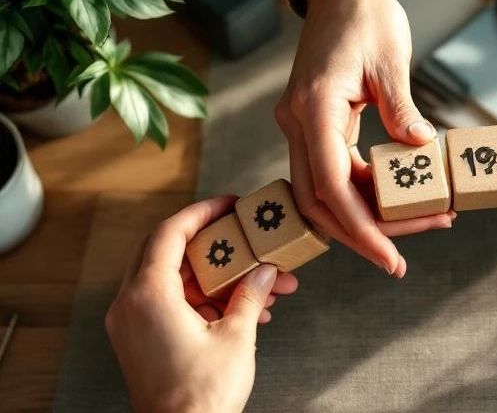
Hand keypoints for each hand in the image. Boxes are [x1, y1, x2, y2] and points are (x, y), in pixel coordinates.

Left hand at [106, 196, 297, 412]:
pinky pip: (170, 304)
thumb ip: (250, 296)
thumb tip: (264, 273)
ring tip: (260, 285)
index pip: (170, 234)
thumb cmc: (201, 396)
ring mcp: (131, 324)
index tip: (228, 205)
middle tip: (244, 238)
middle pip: (168, 253)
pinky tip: (243, 309)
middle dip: (213, 245)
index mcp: (148, 296)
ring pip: (174, 281)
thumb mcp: (237, 337)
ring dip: (216, 278)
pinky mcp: (139, 341)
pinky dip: (204, 299)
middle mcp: (130, 305)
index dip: (201, 213)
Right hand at [275, 0, 454, 278]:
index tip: (389, 256)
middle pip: (320, 201)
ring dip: (365, 217)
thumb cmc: (367, 17)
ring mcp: (301, 126)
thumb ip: (401, 108)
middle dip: (363, 234)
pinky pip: (332, 173)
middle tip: (403, 258)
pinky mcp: (313, 125)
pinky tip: (399, 199)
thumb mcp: (392, 61)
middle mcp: (297, 122)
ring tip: (421, 223)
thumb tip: (420, 149)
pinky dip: (363, 193)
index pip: (330, 186)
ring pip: (323, 193)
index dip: (359, 228)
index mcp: (313, 107)